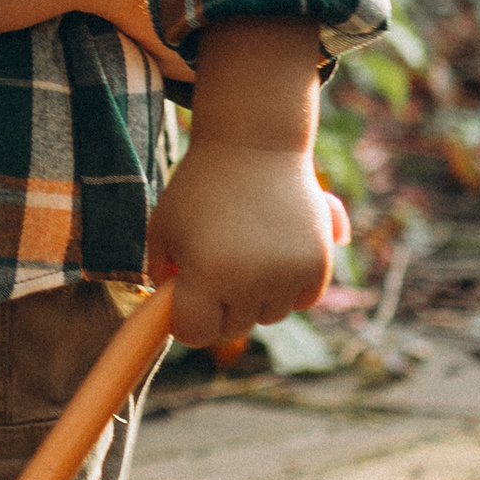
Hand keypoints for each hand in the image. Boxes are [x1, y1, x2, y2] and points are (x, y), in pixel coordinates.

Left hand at [148, 137, 342, 354]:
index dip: (187, 320)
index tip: (186, 300)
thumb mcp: (163, 227)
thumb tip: (174, 316)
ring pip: (270, 315)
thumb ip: (161, 275)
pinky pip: (303, 300)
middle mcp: (250, 281)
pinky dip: (291, 287)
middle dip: (221, 305)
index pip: (195, 334)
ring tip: (246, 251)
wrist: (254, 146)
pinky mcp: (318, 265)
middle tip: (217, 264)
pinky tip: (275, 252)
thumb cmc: (200, 187)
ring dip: (257, 296)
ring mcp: (288, 275)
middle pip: (234, 328)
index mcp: (206, 273)